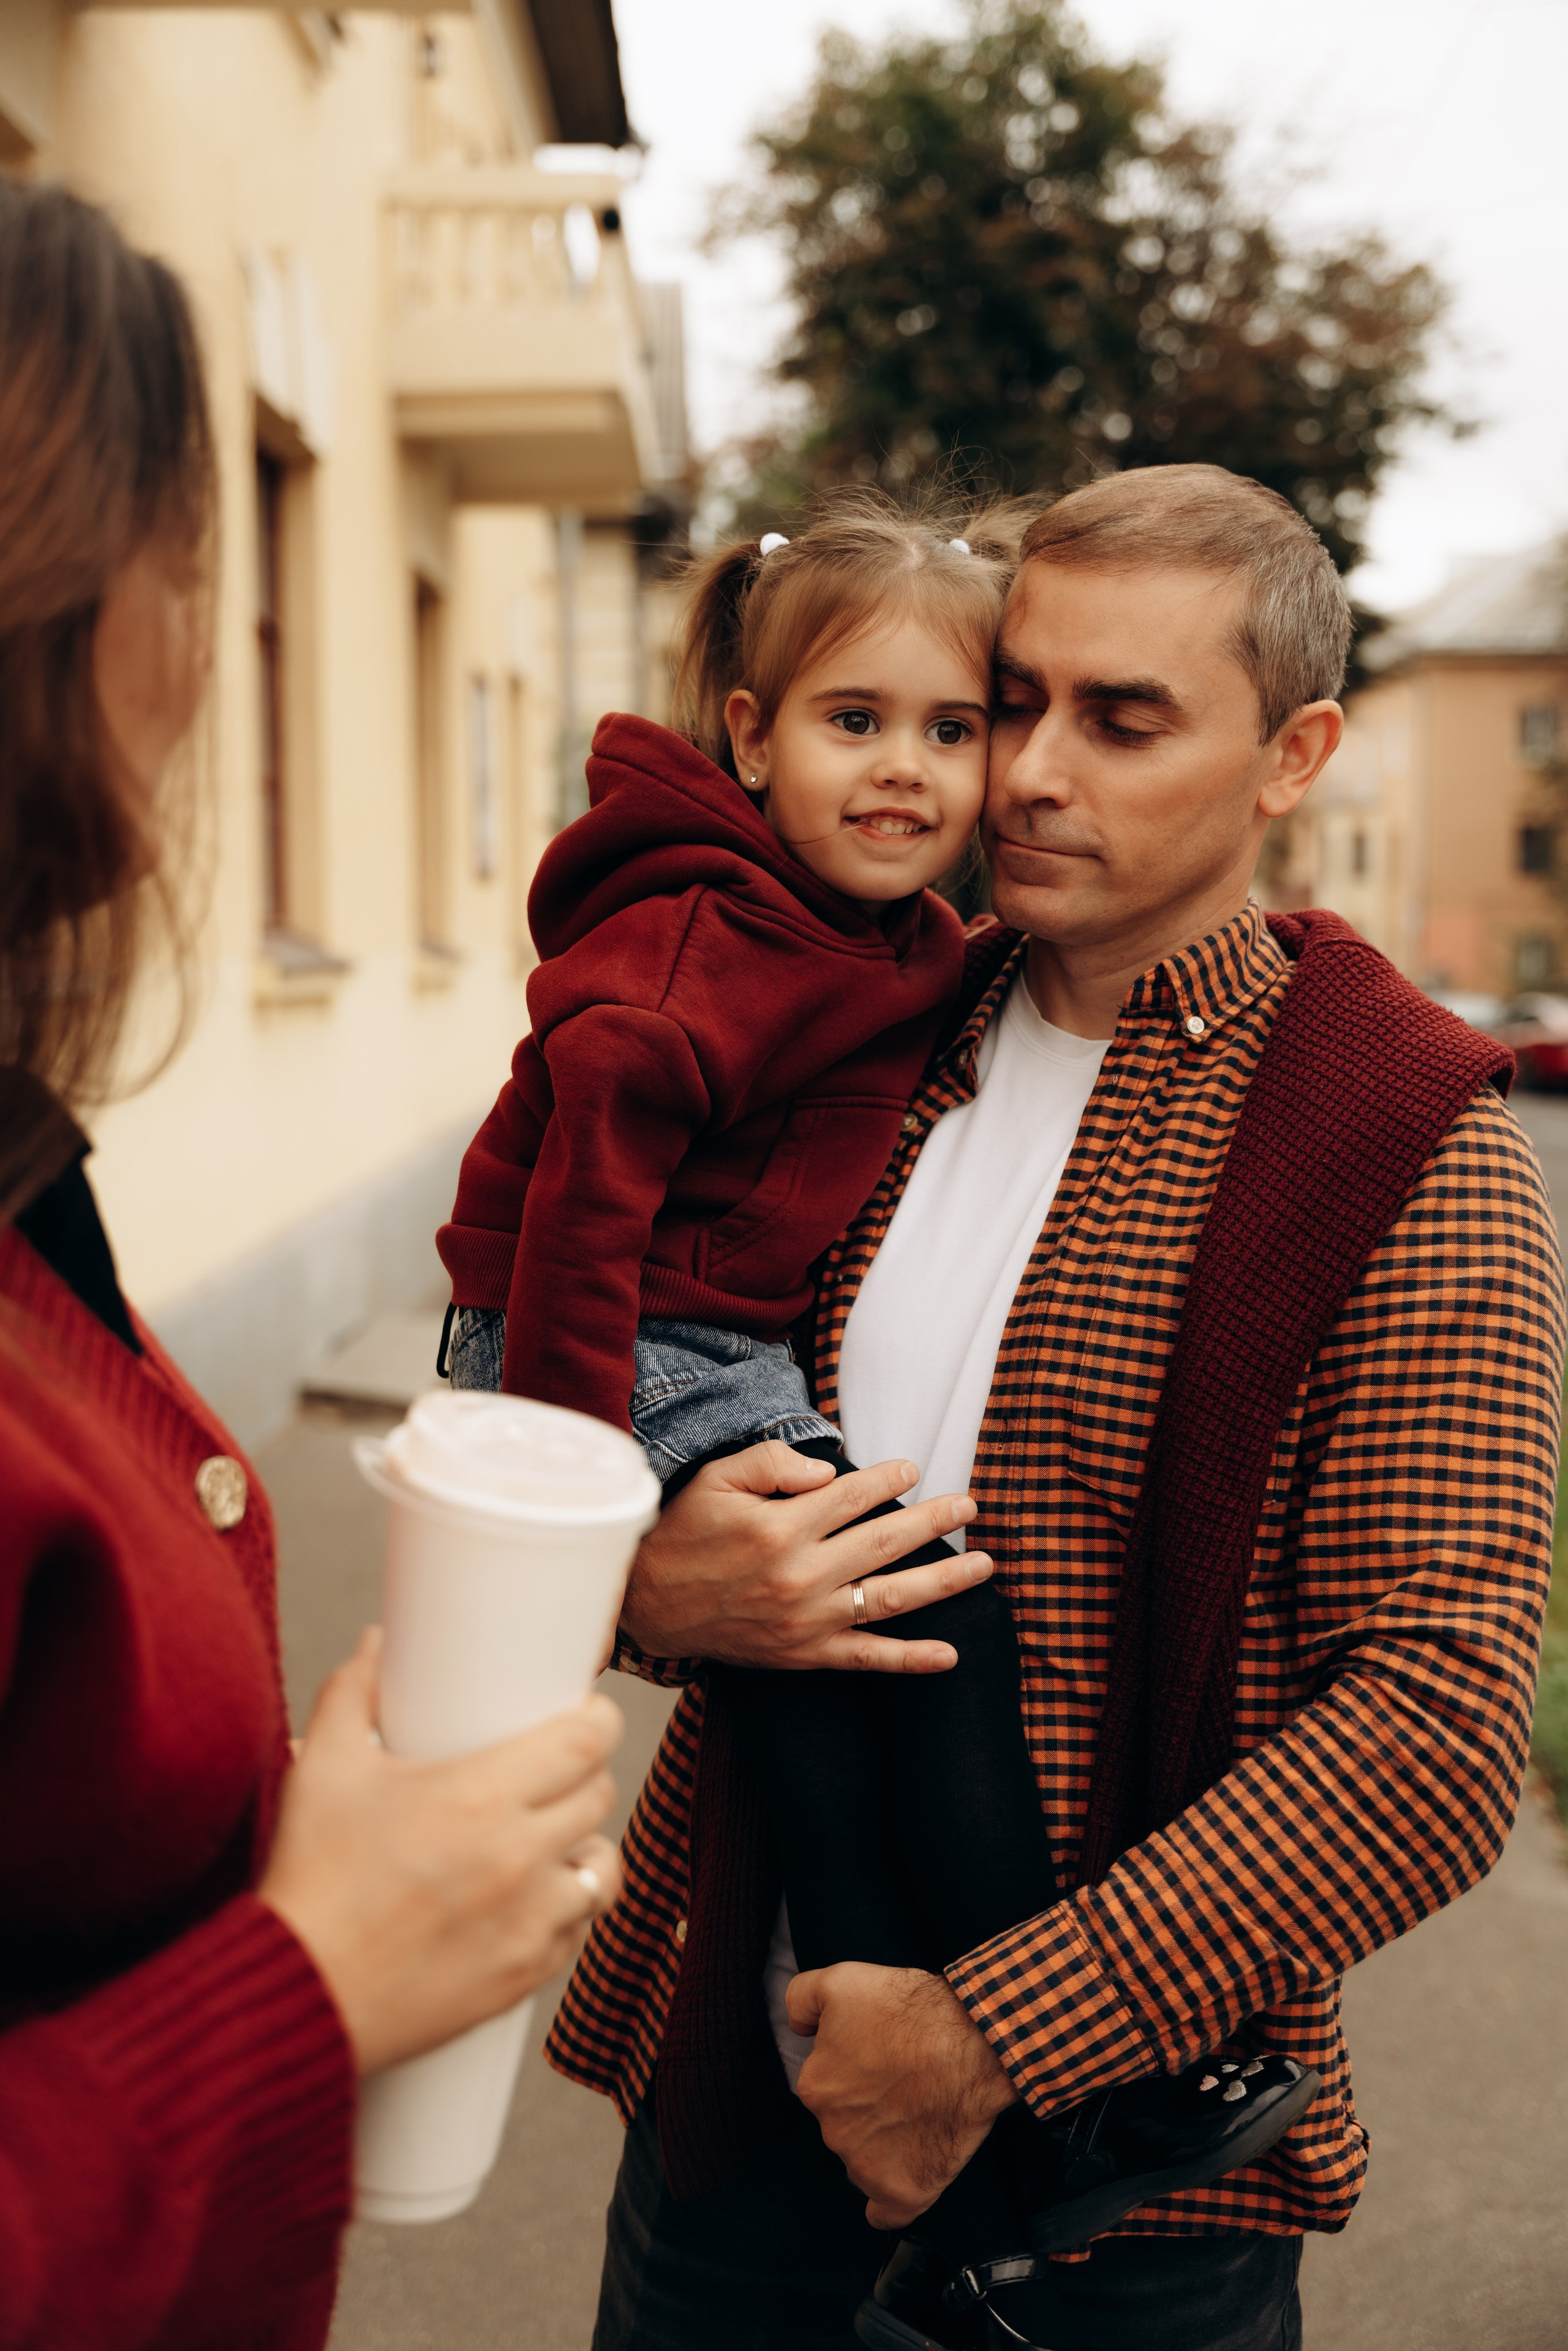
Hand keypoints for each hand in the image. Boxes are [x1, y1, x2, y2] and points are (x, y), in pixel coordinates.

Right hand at [260, 1631, 623, 2074]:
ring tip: (550, 1837)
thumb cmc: (311, 1876)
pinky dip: (562, 1910)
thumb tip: (378, 1642)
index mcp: (480, 1797)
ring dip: (582, 1846)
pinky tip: (528, 1897)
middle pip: (599, 1796)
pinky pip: (576, 1930)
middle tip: (553, 1771)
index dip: (597, 1720)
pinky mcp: (523, 1974)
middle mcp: (518, 1857)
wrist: (295, 1991)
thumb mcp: (322, 1768)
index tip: (585, 1715)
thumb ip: (351, 1693)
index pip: (587, 1742)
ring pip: (601, 1868)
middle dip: (583, 1775)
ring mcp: (527, 1922)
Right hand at [619, 1440, 992, 1673]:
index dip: (888, 1478)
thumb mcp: (716, 1479)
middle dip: (934, 1521)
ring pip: (889, 1598)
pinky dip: (911, 1660)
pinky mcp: (805, 1655)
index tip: (912, 1469)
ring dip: (943, 1581)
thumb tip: (830, 1471)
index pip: (853, 1495)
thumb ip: (773, 1462)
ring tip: (983, 1565)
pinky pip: (867, 1659)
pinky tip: (950, 1654)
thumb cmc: (683, 1532)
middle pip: (884, 1542)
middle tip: (970, 1504)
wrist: (647, 1604)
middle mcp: (800, 1575)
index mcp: (779, 1528)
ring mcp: (807, 1621)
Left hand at [788, 1964, 1017, 2228]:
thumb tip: (797, 2029)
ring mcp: (867, 2167)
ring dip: (886, 2143)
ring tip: (921, 2111)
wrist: (971, 2043)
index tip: (883, 2057)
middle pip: (846, 2124)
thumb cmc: (910, 2010)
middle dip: (869, 2106)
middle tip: (906, 2081)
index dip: (856, 2069)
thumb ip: (800, 2000)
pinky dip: (891, 2203)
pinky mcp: (904, 2191)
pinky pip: (887, 2212)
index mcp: (815, 2087)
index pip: (827, 2086)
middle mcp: (833, 2133)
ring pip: (866, 2160)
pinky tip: (903, 2180)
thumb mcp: (840, 1980)